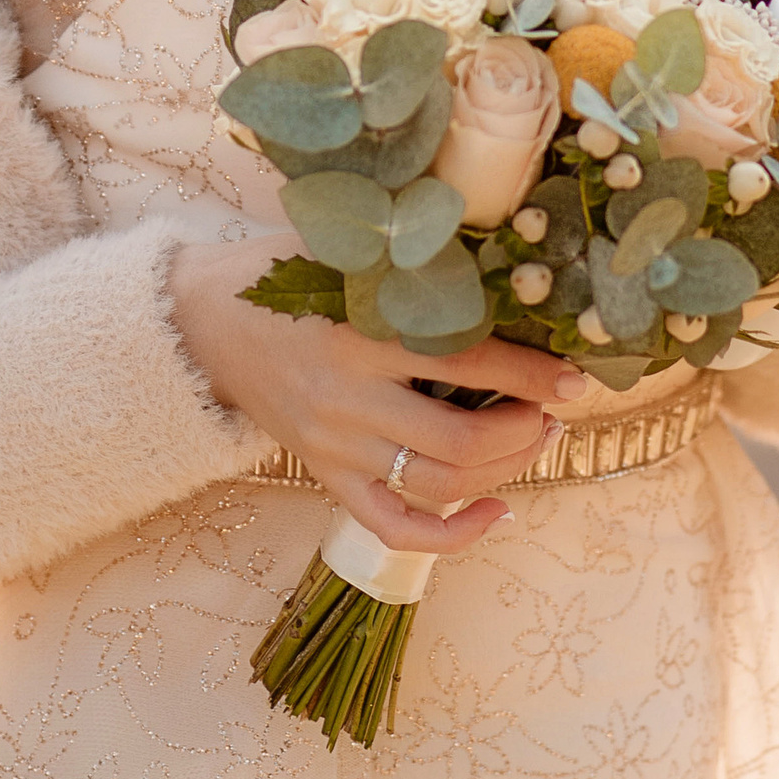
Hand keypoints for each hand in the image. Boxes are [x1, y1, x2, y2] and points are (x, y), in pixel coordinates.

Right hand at [167, 240, 588, 552]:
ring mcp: (335, 448)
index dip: (528, 372)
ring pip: (435, 486)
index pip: (463, 362)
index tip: (574, 375)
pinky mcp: (325, 477)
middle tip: (556, 408)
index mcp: (357, 333)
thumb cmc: (281, 269)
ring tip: (535, 438)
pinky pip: (393, 527)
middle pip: (457, 441)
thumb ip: (410, 254)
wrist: (204, 321)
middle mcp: (347, 400)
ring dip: (502, 470)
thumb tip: (505, 254)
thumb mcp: (342, 245)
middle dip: (524, 430)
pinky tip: (496, 511)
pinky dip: (452, 534)